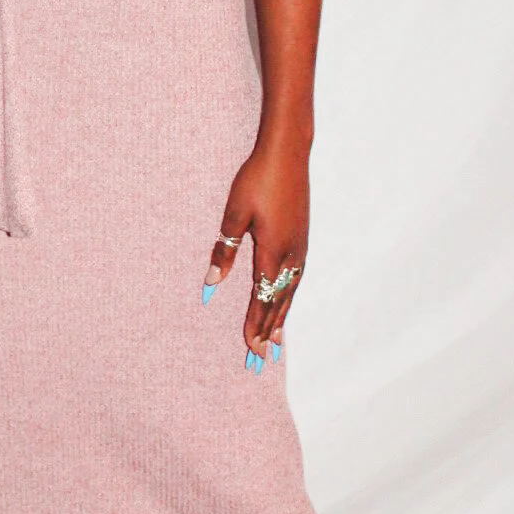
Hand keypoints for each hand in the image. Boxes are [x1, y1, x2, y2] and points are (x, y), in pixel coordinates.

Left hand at [203, 141, 308, 364]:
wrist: (288, 153)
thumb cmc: (256, 179)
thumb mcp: (233, 214)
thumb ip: (224, 250)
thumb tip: (211, 283)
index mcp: (271, 252)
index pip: (261, 298)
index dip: (254, 325)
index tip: (250, 350)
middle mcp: (290, 255)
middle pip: (278, 303)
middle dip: (268, 332)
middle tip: (261, 360)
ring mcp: (299, 248)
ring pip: (289, 293)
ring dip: (281, 319)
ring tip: (276, 343)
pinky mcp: (302, 239)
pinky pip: (296, 279)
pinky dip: (288, 298)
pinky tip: (285, 303)